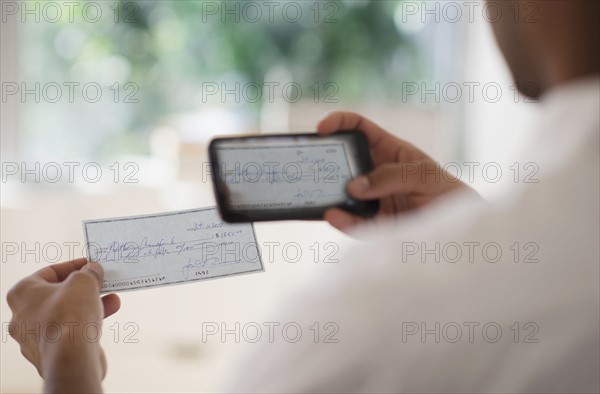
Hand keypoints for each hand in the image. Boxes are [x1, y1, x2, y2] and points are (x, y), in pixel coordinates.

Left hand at [6, 258, 120, 392]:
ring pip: (65, 314)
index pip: (48, 272)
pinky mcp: (49, 353)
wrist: (72, 356)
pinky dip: (86, 323)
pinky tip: (105, 317)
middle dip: (83, 288)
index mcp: (22, 294)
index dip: (72, 266)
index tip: (88, 265)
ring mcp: (34, 338)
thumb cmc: (69, 316)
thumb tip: (93, 270)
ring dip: (89, 305)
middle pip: (57, 295)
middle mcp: (23, 316)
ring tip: (111, 300)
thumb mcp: (84, 281)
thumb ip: (89, 272)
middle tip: (99, 283)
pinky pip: (69, 332)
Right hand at [317, 111, 476, 232]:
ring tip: (317, 194)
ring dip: (327, 193)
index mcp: (387, 150)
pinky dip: (341, 220)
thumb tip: (355, 186)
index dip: (338, 123)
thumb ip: (392, 176)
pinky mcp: (373, 225)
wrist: (460, 231)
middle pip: (342, 162)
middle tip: (310, 164)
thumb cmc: (446, 192)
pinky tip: (334, 216)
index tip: (321, 128)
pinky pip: (351, 223)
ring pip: (342, 194)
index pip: (358, 128)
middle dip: (324, 161)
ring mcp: (371, 199)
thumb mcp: (424, 175)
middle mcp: (374, 173)